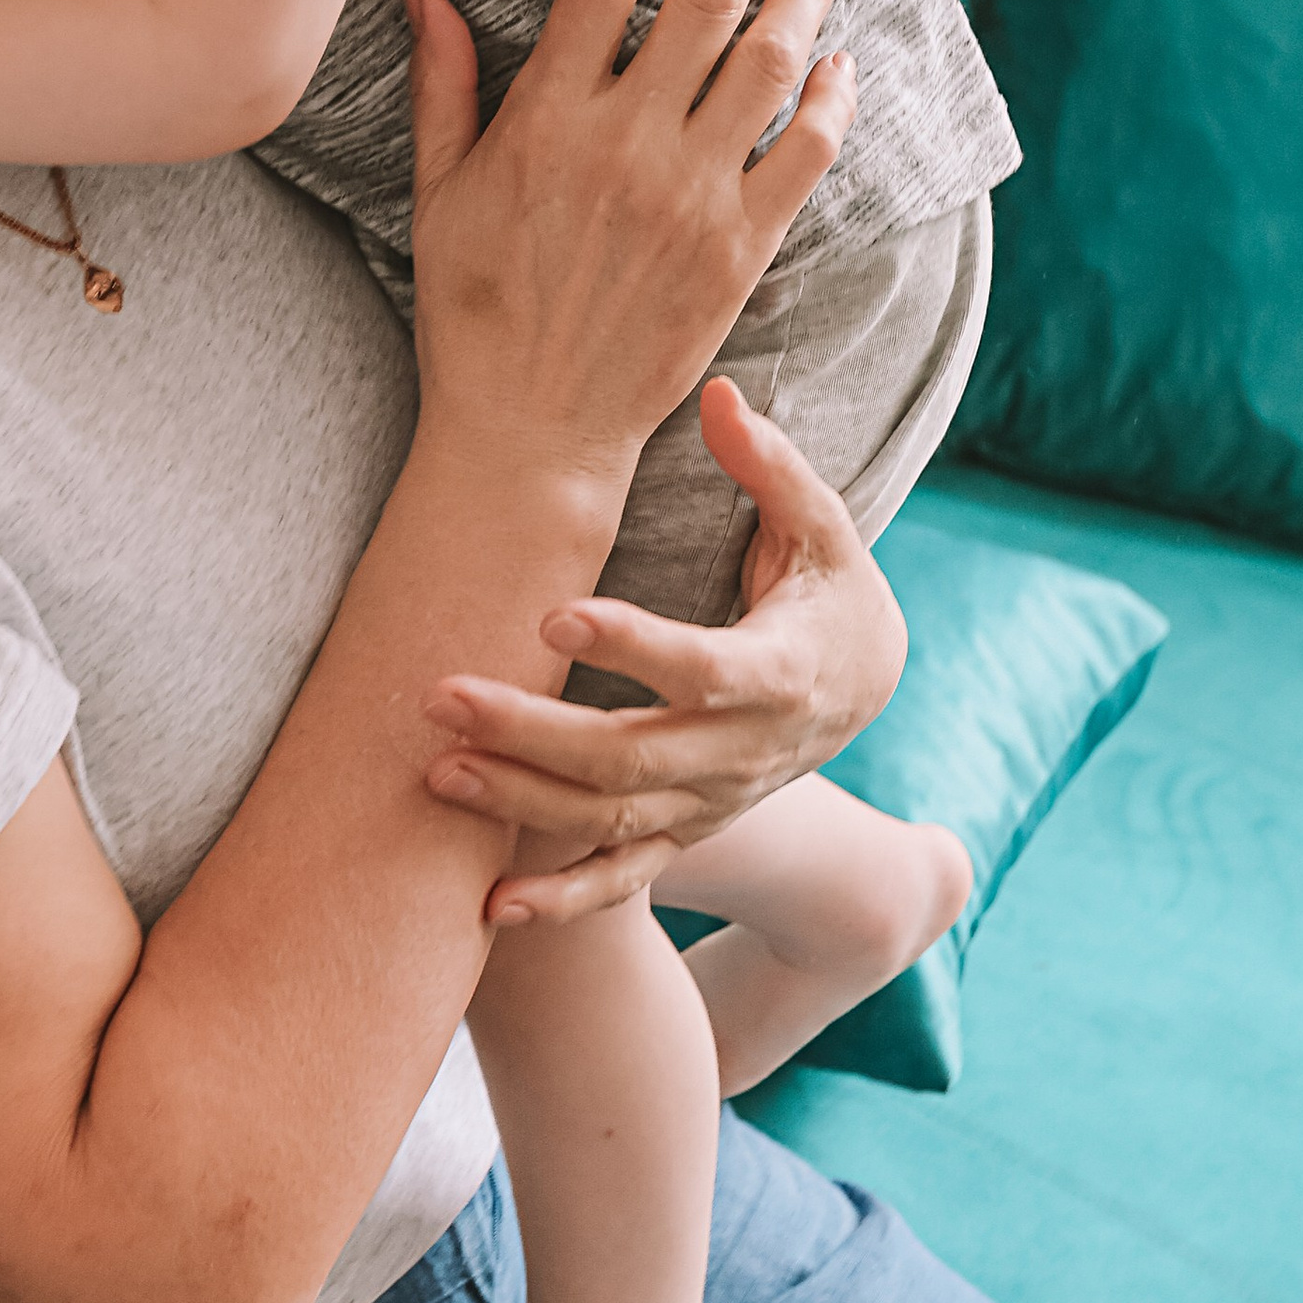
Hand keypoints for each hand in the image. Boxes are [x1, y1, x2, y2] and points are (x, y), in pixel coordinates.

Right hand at [403, 0, 854, 495]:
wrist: (531, 429)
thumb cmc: (473, 311)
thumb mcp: (439, 191)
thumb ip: (443, 85)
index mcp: (548, 119)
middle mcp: (627, 145)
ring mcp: (692, 196)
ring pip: (769, 60)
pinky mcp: (741, 249)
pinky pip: (808, 152)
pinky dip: (833, 96)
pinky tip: (840, 57)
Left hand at [418, 380, 906, 921]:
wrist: (865, 690)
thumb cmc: (829, 590)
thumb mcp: (822, 526)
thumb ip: (771, 466)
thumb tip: (718, 393)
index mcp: (777, 675)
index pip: (699, 668)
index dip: (631, 645)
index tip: (553, 613)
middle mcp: (742, 754)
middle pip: (630, 756)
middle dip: (530, 732)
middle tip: (441, 695)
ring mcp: (711, 803)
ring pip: (610, 820)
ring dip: (521, 803)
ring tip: (437, 772)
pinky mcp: (687, 830)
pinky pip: (622, 878)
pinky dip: (561, 902)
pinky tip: (488, 909)